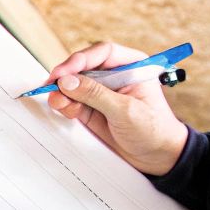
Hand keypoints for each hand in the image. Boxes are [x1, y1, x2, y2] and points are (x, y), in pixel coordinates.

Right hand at [44, 42, 190, 175]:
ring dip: (62, 92)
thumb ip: (96, 95)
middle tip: (52, 87)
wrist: (157, 157)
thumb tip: (68, 81)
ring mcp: (102, 92)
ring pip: (74, 84)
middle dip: (66, 77)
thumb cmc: (154, 130)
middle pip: (83, 66)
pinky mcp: (92, 108)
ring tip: (59, 103)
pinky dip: (65, 104)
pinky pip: (72, 101)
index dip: (80, 60)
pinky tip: (65, 109)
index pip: (103, 53)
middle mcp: (115, 76)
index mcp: (132, 66)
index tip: (63, 73)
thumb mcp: (126, 111)